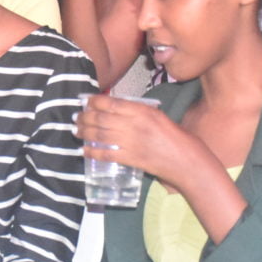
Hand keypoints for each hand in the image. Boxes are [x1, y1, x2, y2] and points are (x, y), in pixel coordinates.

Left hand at [75, 94, 206, 188]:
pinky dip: (92, 152)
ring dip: (84, 132)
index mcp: (142, 110)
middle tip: (76, 117)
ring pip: (100, 135)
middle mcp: (134, 124)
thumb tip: (113, 108)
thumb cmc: (174, 136)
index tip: (86, 102)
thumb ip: (136, 111)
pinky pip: (106, 154)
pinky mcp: (130, 159)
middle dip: (85, 117)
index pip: (111, 103)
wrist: (185, 160)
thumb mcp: (157, 115)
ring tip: (76, 130)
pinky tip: (84, 150)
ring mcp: (131, 142)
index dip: (94, 102)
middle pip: (101, 118)